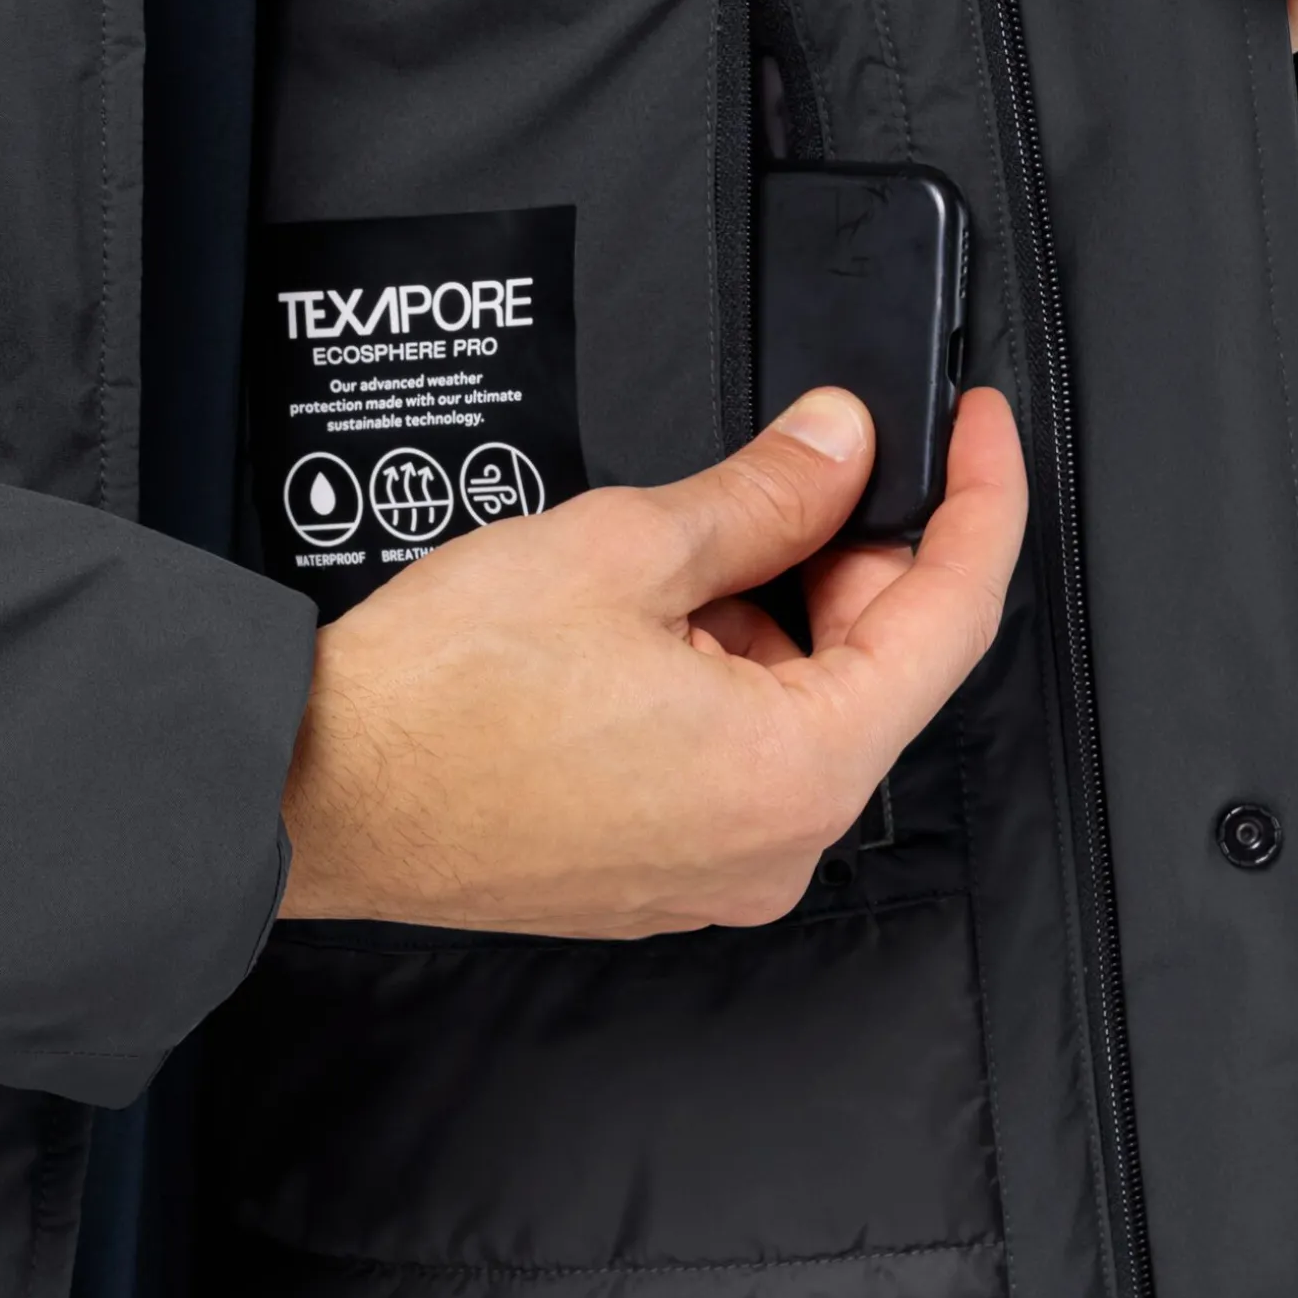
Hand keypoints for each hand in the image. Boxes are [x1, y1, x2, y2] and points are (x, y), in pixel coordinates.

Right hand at [279, 387, 1025, 937]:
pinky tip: (658, 613)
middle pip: (879, 665)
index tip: (980, 428)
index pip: (952, 619)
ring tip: (682, 543)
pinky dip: (729, 667)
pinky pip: (744, 749)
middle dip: (856, 549)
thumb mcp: (623, 546)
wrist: (317, 791)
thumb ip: (764, 491)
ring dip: (777, 606)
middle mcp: (777, 845)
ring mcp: (719, 868)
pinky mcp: (663, 867)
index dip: (981, 501)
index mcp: (797, 772)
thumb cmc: (441, 699)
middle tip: (813, 456)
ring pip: (804, 702)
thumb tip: (839, 445)